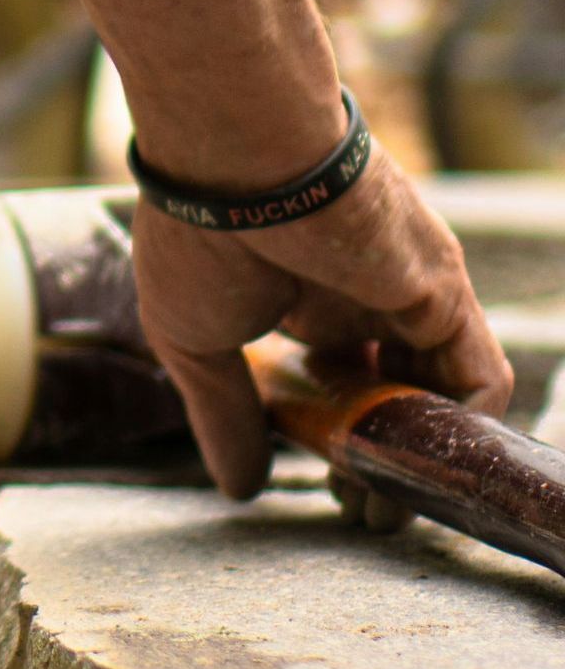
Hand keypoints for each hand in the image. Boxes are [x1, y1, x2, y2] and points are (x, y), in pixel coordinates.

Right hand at [132, 136, 511, 498]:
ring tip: (383, 504)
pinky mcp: (443, 292)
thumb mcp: (191, 341)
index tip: (313, 475)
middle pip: (390, 387)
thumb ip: (223, 414)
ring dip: (417, 453)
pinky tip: (420, 464)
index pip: (335, 372)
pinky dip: (461, 427)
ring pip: (435, 389)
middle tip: (358, 507)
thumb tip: (237, 486)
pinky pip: (477, 373)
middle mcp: (360, 291)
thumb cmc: (197, 235)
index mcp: (298, 292)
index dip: (329, 429)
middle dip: (376, 453)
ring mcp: (406, 290)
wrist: (238, 161)